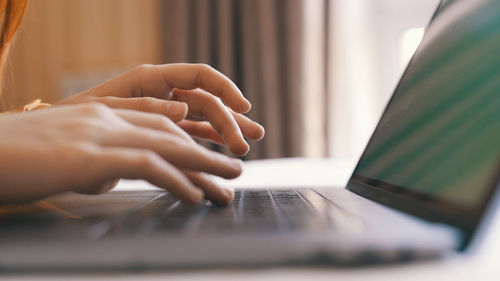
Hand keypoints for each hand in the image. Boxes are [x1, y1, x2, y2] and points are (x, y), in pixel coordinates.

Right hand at [0, 103, 241, 204]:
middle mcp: (105, 118)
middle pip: (170, 132)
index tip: (210, 152)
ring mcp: (99, 134)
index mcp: (99, 112)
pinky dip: (176, 179)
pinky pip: (147, 165)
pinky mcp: (90, 157)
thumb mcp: (61, 151)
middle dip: (207, 150)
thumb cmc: (14, 157)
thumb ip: (92, 155)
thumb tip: (111, 175)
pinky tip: (194, 194)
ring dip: (204, 165)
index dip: (187, 136)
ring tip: (229, 182)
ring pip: (167, 145)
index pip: (156, 121)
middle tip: (234, 168)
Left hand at [57, 64, 264, 155]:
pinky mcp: (160, 131)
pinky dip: (208, 141)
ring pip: (204, 119)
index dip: (226, 89)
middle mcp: (163, 94)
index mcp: (151, 79)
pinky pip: (191, 134)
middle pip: (207, 102)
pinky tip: (223, 150)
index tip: (244, 108)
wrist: (57, 138)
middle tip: (245, 145)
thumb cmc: (77, 118)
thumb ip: (146, 107)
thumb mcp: (107, 110)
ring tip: (246, 148)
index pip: (200, 76)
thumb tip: (184, 109)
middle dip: (230, 122)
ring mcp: (163, 113)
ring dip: (226, 132)